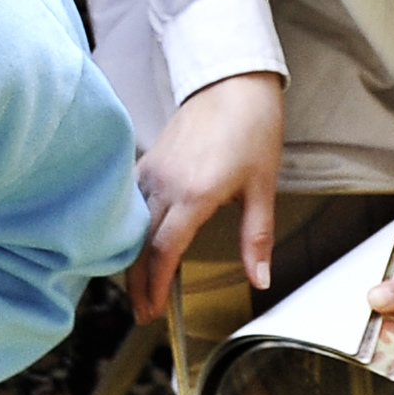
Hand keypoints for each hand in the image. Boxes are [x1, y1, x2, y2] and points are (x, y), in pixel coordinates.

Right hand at [129, 71, 286, 319]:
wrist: (231, 82)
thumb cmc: (251, 128)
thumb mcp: (263, 187)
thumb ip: (257, 237)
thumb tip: (260, 278)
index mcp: (194, 194)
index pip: (164, 251)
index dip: (155, 287)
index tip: (154, 312)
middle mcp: (165, 184)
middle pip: (139, 245)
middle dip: (138, 284)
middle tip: (144, 312)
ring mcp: (151, 172)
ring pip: (130, 227)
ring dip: (132, 259)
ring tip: (140, 287)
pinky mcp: (146, 162)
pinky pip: (131, 205)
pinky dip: (130, 232)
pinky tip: (138, 246)